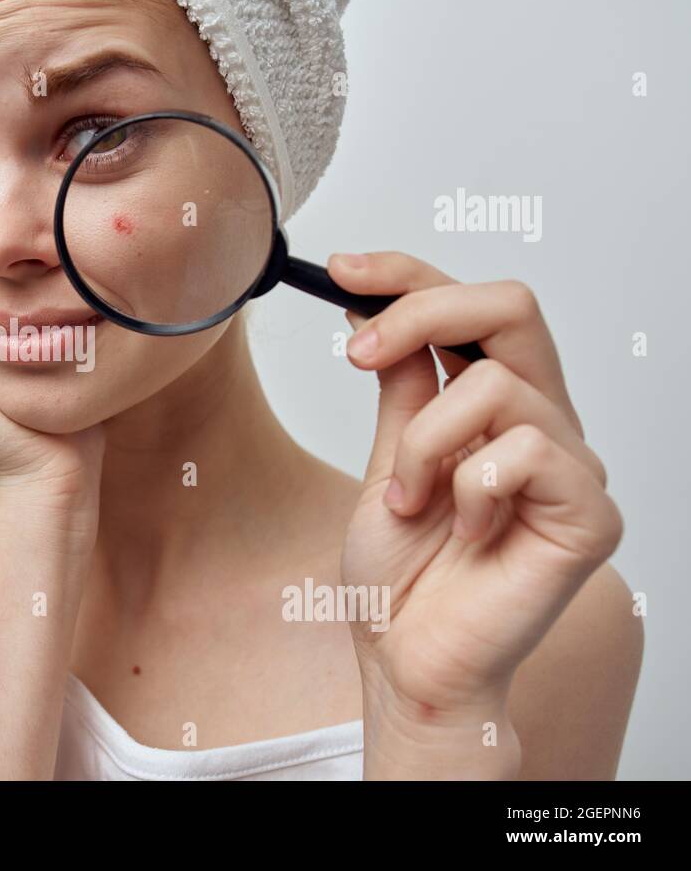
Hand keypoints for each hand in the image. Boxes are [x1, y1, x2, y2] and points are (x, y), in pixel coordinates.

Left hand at [329, 252, 621, 748]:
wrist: (409, 659)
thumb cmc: (400, 575)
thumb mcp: (385, 460)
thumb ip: (401, 388)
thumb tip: (379, 310)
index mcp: (496, 407)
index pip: (471, 308)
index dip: (409, 274)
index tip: (339, 268)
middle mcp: (543, 423)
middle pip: (510, 306)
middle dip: (419, 313)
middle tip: (353, 354)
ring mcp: (572, 465)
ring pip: (493, 386)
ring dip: (422, 443)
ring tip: (411, 501)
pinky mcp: (589, 512)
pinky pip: (522, 452)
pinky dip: (468, 487)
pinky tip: (466, 532)